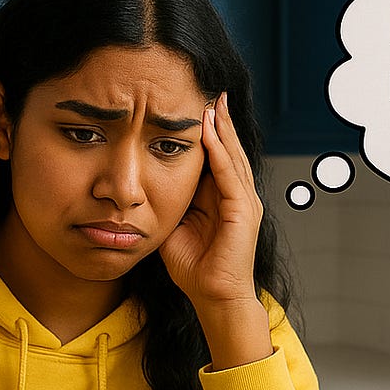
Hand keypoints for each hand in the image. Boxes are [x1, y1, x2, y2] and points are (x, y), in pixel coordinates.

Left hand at [159, 93, 264, 308]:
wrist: (213, 297)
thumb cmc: (193, 268)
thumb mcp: (174, 225)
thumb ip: (168, 201)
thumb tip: (145, 182)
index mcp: (222, 198)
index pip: (217, 157)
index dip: (208, 132)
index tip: (196, 107)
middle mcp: (238, 196)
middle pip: (230, 149)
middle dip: (221, 121)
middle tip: (213, 92)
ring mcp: (244, 202)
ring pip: (233, 155)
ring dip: (222, 128)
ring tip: (213, 102)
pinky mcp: (243, 211)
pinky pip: (230, 174)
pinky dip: (221, 151)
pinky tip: (210, 131)